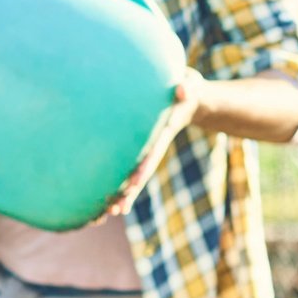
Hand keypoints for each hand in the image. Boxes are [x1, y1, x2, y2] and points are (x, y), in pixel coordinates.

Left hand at [102, 70, 203, 215]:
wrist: (189, 97)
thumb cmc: (187, 88)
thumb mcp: (191, 85)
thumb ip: (187, 87)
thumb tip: (180, 90)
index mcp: (165, 129)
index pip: (153, 150)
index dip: (144, 167)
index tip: (133, 183)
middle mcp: (156, 143)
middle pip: (143, 171)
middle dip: (131, 190)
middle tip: (117, 209)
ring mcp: (150, 147)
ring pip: (137, 173)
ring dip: (125, 193)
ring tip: (110, 213)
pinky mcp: (143, 146)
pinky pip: (130, 164)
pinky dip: (120, 180)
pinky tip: (106, 196)